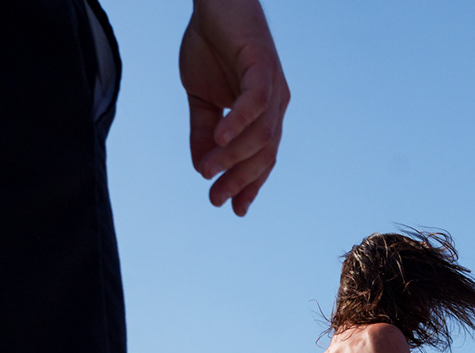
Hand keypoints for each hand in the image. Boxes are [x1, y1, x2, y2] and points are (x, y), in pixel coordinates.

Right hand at [179, 0, 289, 215]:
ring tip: (207, 171)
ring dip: (233, 157)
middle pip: (264, 154)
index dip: (249, 185)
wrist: (212, 2)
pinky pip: (256, 103)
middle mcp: (275, 105)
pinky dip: (239, 123)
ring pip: (260, 135)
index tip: (232, 209)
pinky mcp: (263, 66)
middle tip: (215, 198)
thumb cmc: (210, 46)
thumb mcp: (200, 97)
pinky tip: (219, 138)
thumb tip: (199, 166)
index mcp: (264, 115)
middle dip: (240, 180)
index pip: (262, 159)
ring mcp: (273, 87)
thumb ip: (202, 131)